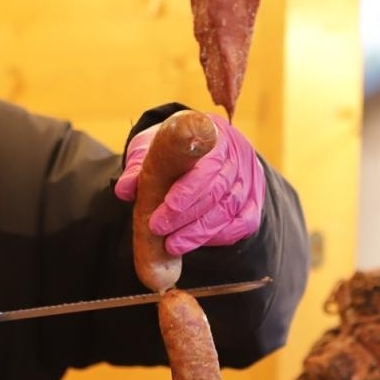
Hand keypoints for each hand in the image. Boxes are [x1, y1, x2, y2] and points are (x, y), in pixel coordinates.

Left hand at [114, 113, 264, 255]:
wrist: (201, 147)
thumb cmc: (174, 148)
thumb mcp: (153, 146)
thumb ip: (140, 165)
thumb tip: (124, 190)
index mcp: (213, 134)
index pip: (207, 163)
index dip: (189, 189)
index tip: (166, 207)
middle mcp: (237, 154)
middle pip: (216, 190)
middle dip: (186, 215)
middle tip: (159, 229)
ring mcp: (249, 177)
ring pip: (229, 209)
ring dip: (200, 232)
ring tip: (173, 244)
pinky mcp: (254, 199)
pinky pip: (245, 222)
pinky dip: (222, 235)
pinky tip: (198, 241)